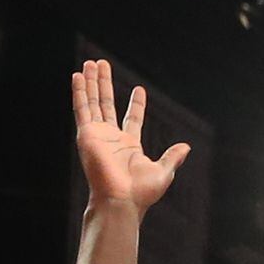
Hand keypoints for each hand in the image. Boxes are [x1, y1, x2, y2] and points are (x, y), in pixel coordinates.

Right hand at [74, 58, 188, 212]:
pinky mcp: (86, 135)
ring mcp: (97, 136)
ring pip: (93, 102)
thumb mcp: (164, 172)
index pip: (132, 119)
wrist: (120, 201)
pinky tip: (77, 76)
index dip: (136, 104)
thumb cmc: (140, 193)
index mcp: (129, 146)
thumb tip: (186, 147)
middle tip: (102, 65)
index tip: (139, 90)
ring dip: (91, 83)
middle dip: (104, 85)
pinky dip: (79, 92)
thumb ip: (173, 157)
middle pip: (107, 104)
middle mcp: (111, 139)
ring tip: (90, 63)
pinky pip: (81, 109)